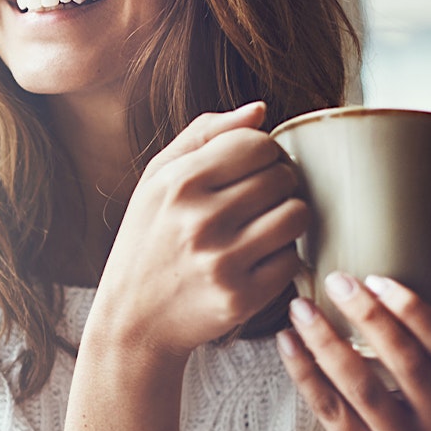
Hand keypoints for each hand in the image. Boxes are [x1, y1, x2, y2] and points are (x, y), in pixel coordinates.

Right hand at [94, 102, 307, 359]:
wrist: (133, 319)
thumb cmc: (147, 241)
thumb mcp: (155, 181)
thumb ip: (204, 136)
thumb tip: (259, 110)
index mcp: (179, 183)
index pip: (257, 144)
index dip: (264, 153)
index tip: (253, 169)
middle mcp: (200, 220)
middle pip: (282, 177)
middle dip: (279, 184)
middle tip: (259, 201)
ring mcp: (222, 261)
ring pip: (297, 215)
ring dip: (288, 218)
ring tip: (264, 226)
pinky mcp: (241, 297)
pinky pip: (291, 260)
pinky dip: (281, 258)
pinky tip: (257, 260)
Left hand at [277, 273, 430, 430]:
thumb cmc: (422, 423)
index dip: (414, 312)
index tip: (378, 279)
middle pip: (406, 364)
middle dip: (369, 317)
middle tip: (338, 280)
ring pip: (360, 386)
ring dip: (326, 340)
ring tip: (300, 307)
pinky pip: (328, 407)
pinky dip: (303, 370)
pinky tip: (287, 340)